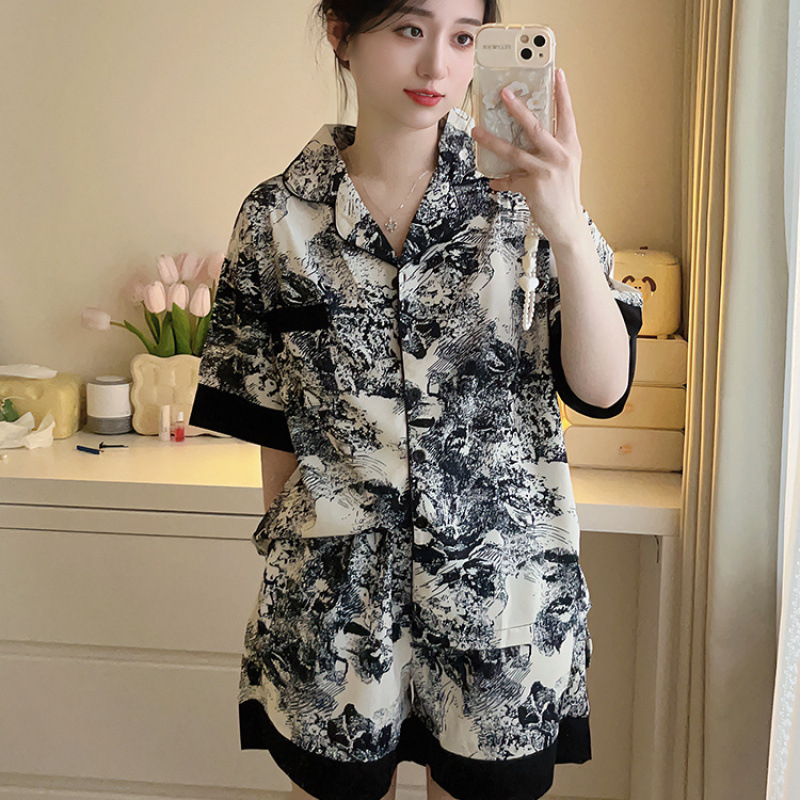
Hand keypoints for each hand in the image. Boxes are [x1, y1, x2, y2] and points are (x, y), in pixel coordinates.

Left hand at [471, 68, 585, 247]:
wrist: (568, 222)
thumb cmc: (564, 192)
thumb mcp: (565, 166)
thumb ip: (551, 148)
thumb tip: (528, 135)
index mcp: (570, 146)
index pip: (566, 114)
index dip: (562, 93)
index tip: (556, 72)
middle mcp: (560, 155)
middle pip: (535, 126)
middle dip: (516, 108)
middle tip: (502, 93)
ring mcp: (546, 171)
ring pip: (514, 151)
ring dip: (491, 140)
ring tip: (476, 131)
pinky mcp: (533, 187)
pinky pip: (509, 179)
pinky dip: (500, 180)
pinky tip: (492, 180)